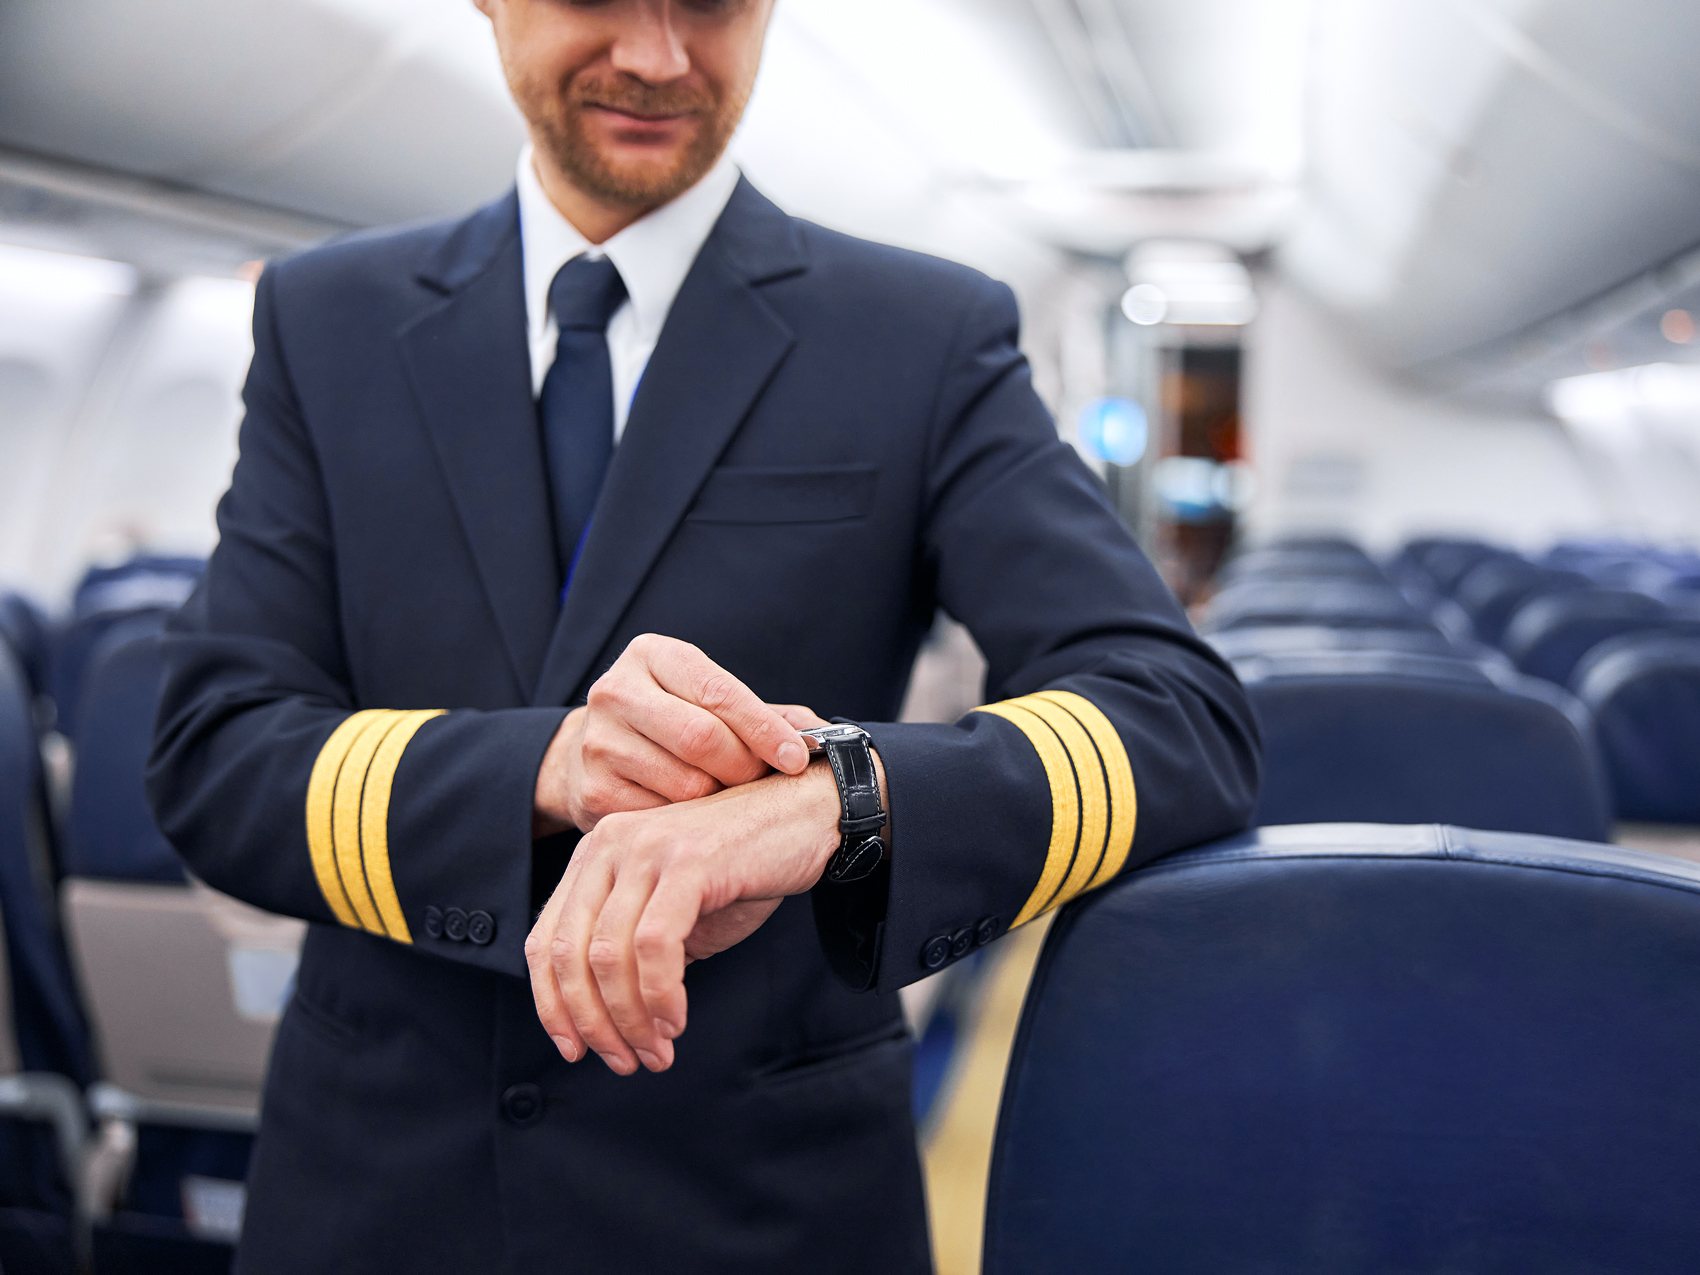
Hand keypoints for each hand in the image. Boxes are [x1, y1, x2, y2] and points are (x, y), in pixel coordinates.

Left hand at [525, 758, 863, 1074]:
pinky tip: (676, 1020)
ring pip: (608, 954)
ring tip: (657, 1051)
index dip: (553, 1005)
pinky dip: (660, 994)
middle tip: (625, 1061)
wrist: (809, 814)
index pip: (547, 941)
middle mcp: (609, 845)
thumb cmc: (744, 866)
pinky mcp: (688, 860)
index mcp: (595, 855)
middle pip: (570, 953)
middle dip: (592, 1022)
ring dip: (629, 1018)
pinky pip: (654, 944)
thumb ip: (632, 951)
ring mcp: (647, 849)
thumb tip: (604, 1022)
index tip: (576, 1050)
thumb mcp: (674, 910)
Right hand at [533, 633, 826, 834]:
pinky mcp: (591, 791)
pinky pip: (661, 818)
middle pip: (702, 739)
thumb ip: (761, 713)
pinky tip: (696, 818)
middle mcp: (616, 691)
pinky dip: (689, 824)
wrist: (590, 750)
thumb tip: (824, 736)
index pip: (720, 693)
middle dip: (744, 768)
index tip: (796, 758)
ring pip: (685, 785)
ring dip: (720, 801)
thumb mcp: (705, 698)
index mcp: (652, 655)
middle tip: (761, 782)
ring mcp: (598, 742)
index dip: (765, 730)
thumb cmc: (670, 720)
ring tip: (729, 798)